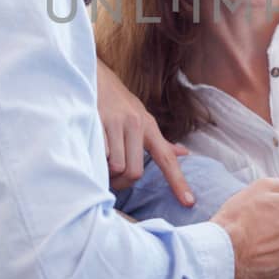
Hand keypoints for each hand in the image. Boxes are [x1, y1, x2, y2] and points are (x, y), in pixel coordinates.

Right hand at [94, 58, 193, 206]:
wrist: (94, 76)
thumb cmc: (119, 103)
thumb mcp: (142, 118)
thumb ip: (161, 141)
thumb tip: (184, 153)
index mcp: (148, 127)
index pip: (167, 159)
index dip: (178, 181)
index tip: (189, 202)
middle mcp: (135, 124)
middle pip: (134, 172)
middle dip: (122, 183)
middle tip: (112, 181)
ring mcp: (116, 122)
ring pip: (116, 166)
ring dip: (106, 173)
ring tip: (99, 165)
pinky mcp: (97, 121)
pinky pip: (99, 154)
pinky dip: (94, 160)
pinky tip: (89, 153)